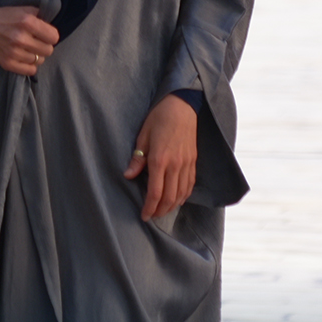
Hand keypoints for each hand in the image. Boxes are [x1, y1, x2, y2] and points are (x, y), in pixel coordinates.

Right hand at [0, 6, 58, 75]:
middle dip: (44, 45)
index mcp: (27, 22)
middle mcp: (21, 38)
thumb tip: (52, 28)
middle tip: (36, 42)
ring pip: (40, 61)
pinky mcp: (7, 63)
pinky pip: (30, 71)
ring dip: (36, 55)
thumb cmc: (4, 16)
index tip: (45, 35)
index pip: (54, 37)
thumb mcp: (24, 10)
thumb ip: (40, 17)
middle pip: (48, 50)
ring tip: (28, 48)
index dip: (51, 35)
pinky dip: (30, 65)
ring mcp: (14, 53)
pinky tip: (24, 57)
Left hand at [125, 95, 197, 220]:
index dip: (149, 207)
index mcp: (160, 159)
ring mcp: (187, 164)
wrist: (183, 106)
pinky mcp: (193, 161)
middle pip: (169, 197)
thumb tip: (128, 176)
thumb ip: (137, 159)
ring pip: (181, 194)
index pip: (155, 192)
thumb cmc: (159, 118)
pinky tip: (177, 199)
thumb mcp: (143, 136)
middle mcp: (175, 165)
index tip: (144, 215)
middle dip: (160, 211)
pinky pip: (190, 185)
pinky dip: (184, 196)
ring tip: (162, 210)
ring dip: (172, 206)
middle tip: (152, 216)